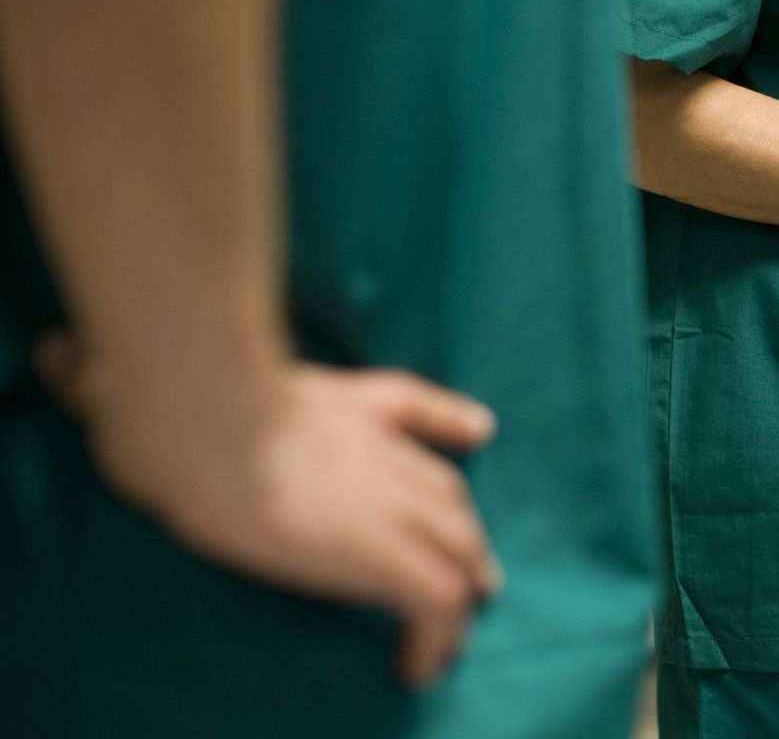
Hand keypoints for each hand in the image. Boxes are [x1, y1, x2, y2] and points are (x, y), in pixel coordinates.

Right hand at [39, 337, 500, 687]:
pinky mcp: (390, 556)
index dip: (447, 424)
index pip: (411, 407)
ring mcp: (393, 502)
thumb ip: (119, 375)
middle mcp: (381, 449)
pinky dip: (439, 638)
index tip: (476, 432)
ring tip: (453, 629)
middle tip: (473, 566)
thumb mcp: (163, 375)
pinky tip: (421, 666)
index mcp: (341, 401)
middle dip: (462, 530)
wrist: (206, 416)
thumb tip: (61, 353)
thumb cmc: (171, 396)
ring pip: (457, 547)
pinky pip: (437, 605)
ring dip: (460, 585)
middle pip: (446, 491)